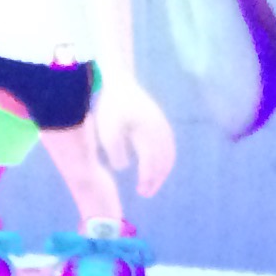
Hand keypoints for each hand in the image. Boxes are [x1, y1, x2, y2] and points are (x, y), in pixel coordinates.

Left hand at [93, 81, 175, 195]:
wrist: (120, 82)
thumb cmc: (110, 107)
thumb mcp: (107, 129)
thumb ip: (114, 150)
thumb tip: (123, 167)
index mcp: (147, 130)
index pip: (151, 160)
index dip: (147, 178)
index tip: (141, 191)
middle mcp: (159, 129)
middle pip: (164, 160)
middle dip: (156, 179)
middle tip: (145, 194)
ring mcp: (163, 126)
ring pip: (169, 155)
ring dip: (161, 172)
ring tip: (150, 185)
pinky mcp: (161, 124)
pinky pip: (168, 147)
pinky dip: (164, 162)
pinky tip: (154, 169)